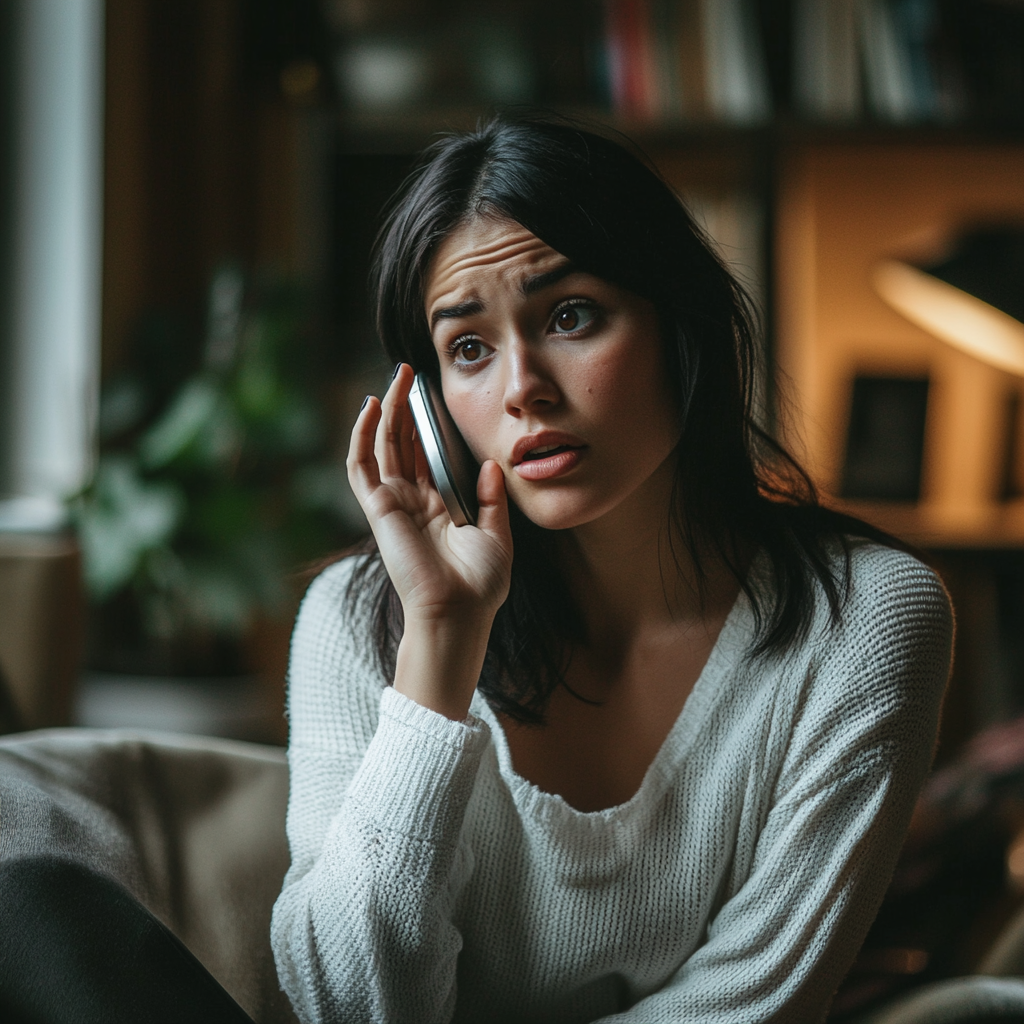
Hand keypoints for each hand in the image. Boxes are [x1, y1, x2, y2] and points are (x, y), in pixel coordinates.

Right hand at [346, 364, 512, 716]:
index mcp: (438, 509)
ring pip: (383, 447)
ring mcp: (394, 505)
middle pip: (403, 445)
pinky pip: (362, 466)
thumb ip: (492, 500)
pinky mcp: (380, 510)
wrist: (459, 613)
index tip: (434, 397)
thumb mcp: (496, 536)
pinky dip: (362, 436)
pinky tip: (371, 407)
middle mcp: (412, 503)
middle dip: (405, 408)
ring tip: (396, 378)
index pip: (427, 457)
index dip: (428, 426)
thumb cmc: (479, 586)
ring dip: (386, 411)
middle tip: (410, 373)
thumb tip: (494, 464)